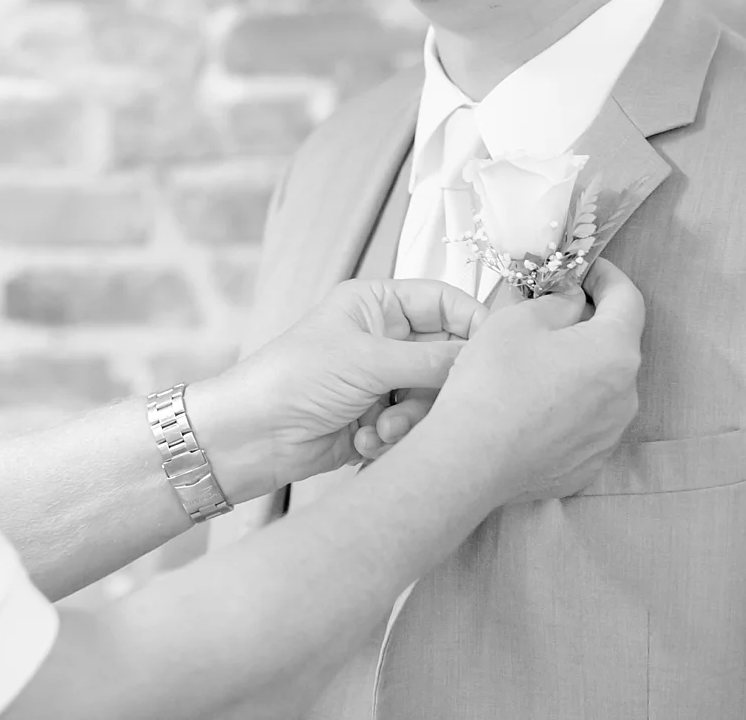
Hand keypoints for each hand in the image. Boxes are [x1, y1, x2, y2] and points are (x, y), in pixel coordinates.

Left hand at [183, 279, 486, 502]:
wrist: (250, 436)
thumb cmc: (294, 378)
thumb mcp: (368, 361)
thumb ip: (432, 360)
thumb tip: (484, 359)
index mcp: (378, 304)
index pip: (446, 303)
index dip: (474, 326)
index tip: (496, 357)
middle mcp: (384, 338)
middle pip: (446, 356)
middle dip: (436, 388)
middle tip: (423, 406)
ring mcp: (382, 380)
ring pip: (433, 397)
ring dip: (412, 419)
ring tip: (382, 430)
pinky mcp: (379, 419)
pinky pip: (414, 427)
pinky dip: (395, 438)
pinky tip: (364, 442)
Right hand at [419, 259, 644, 503]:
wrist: (471, 460)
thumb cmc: (493, 382)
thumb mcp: (518, 320)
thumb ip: (558, 302)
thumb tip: (573, 302)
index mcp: (614, 352)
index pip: (628, 300)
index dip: (608, 277)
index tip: (586, 269)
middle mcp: (626, 395)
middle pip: (615, 346)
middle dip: (589, 325)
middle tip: (551, 315)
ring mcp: (610, 435)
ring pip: (602, 387)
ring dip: (579, 369)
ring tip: (536, 367)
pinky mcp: (590, 463)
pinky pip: (587, 423)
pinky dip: (569, 408)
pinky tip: (533, 407)